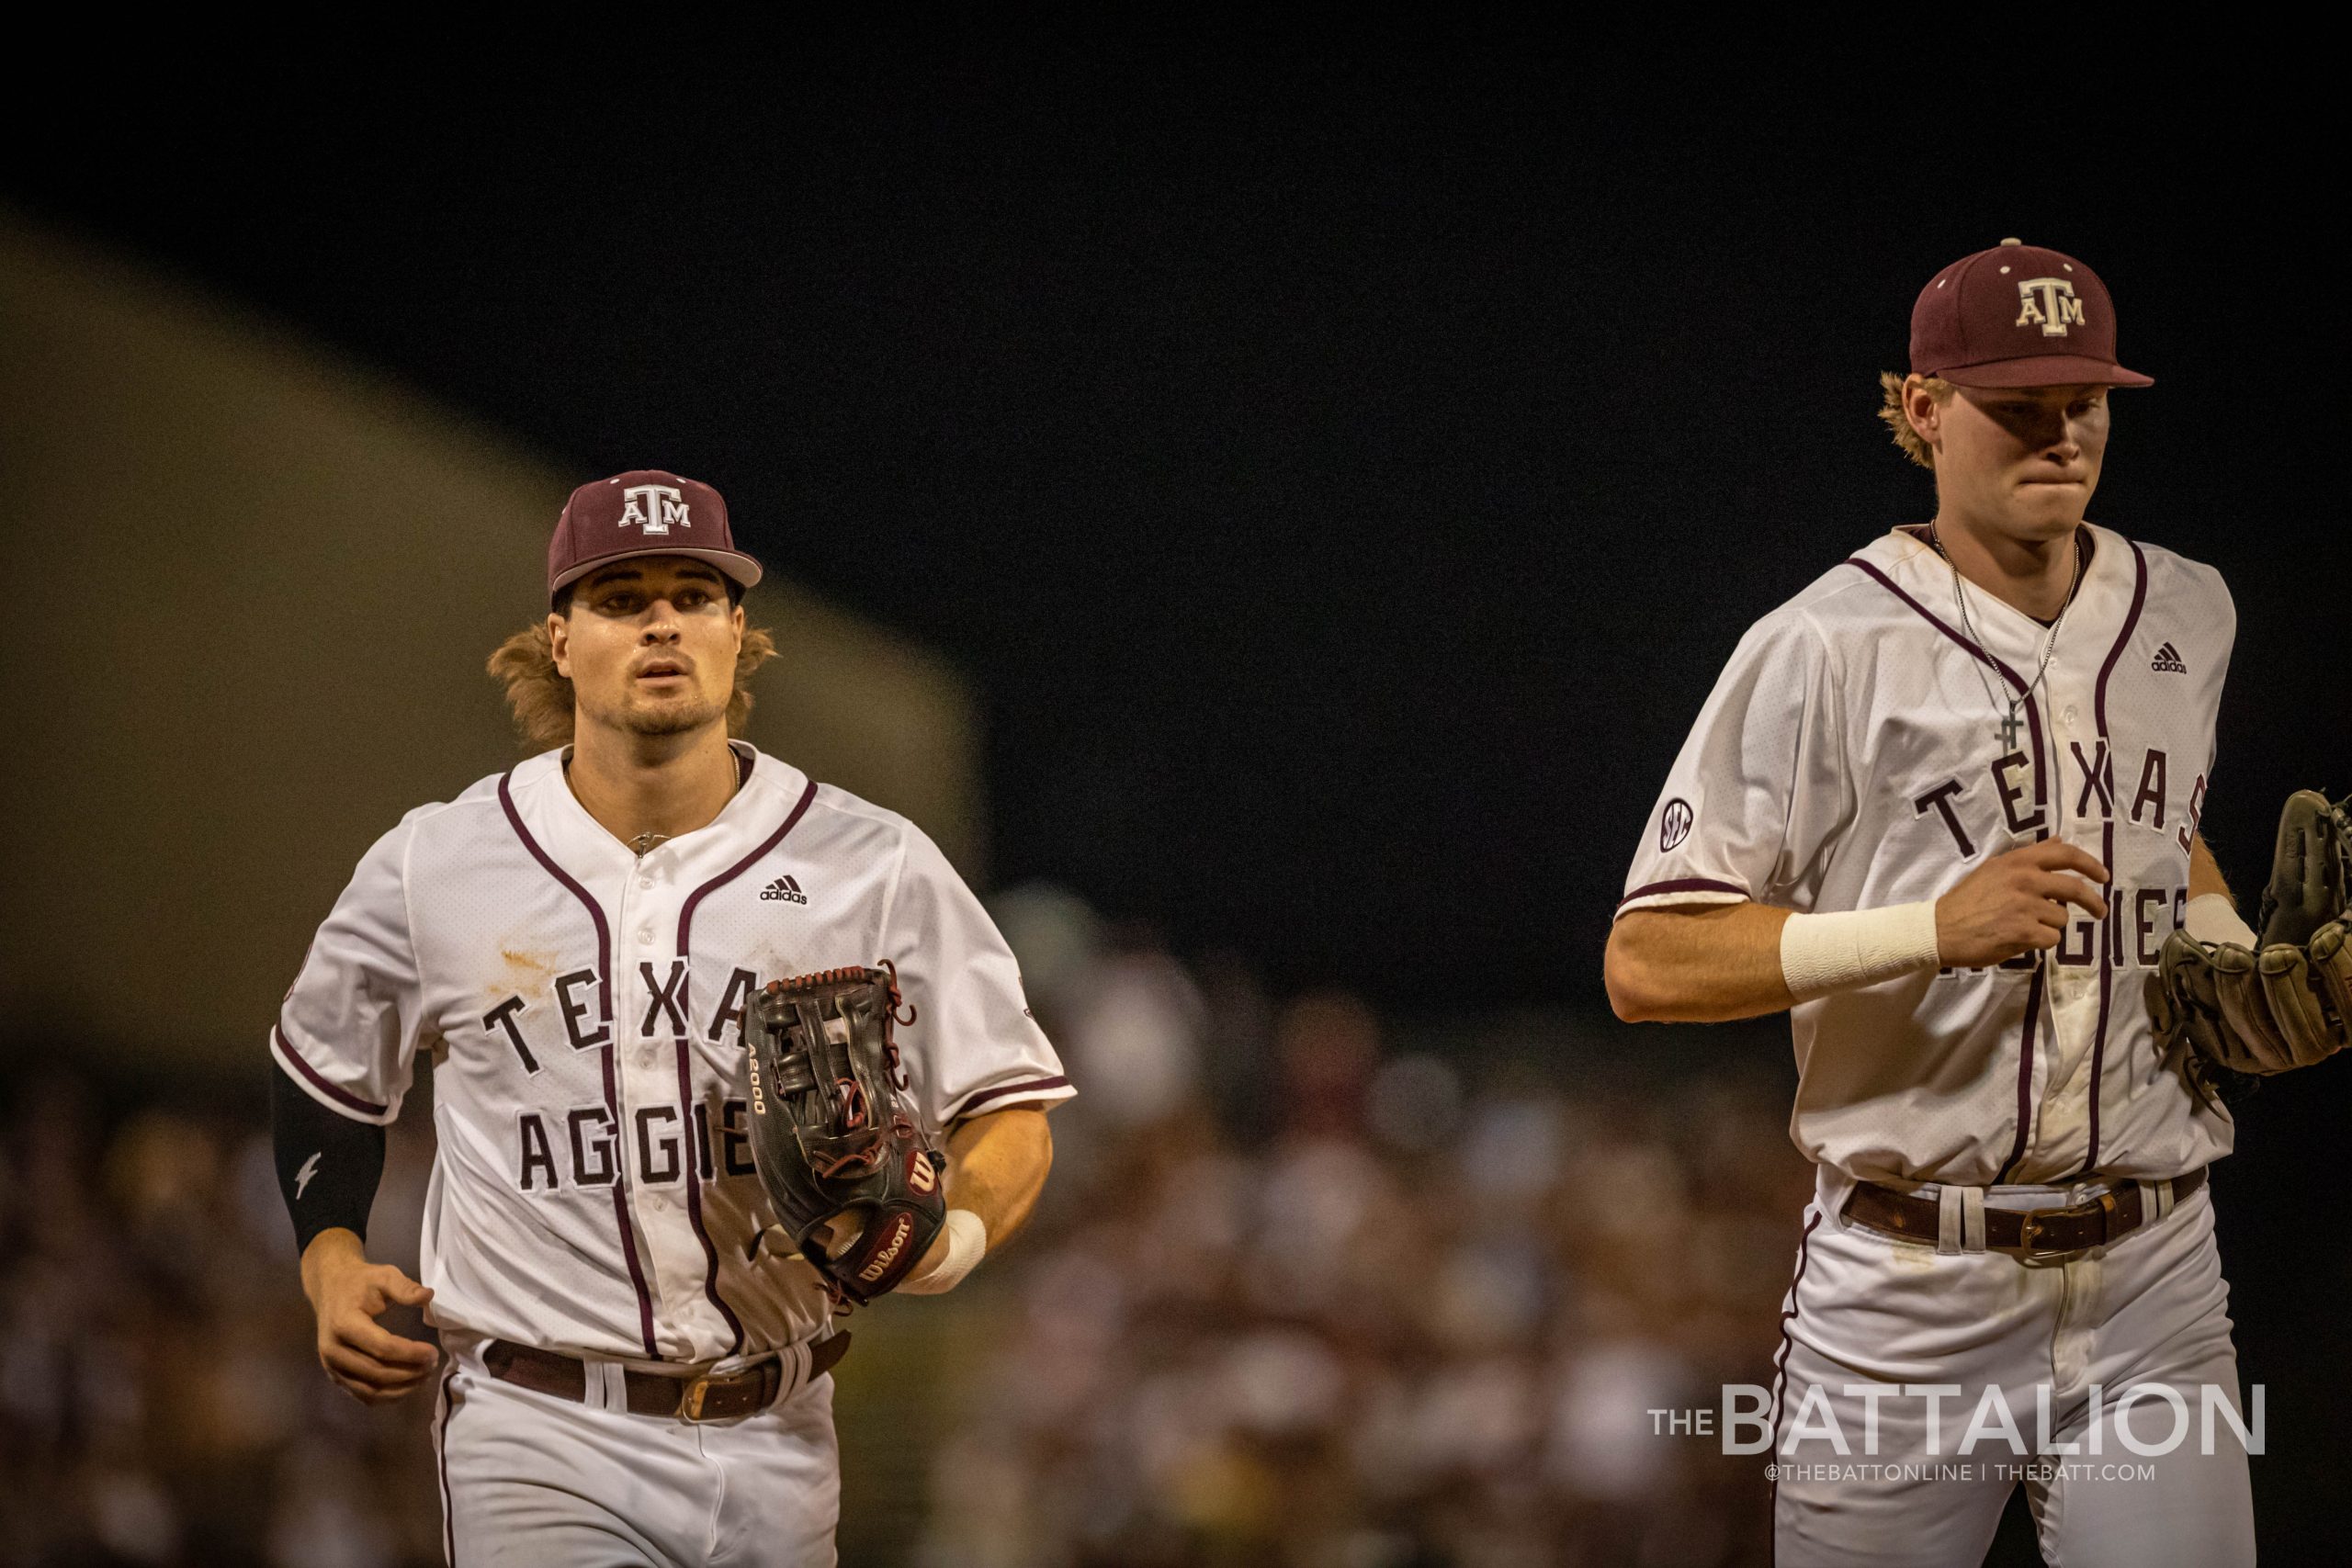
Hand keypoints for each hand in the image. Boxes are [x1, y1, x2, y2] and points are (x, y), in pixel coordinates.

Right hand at [300, 1229, 440, 1403]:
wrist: (330, 1288)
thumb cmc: (360, 1282)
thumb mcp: (384, 1275)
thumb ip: (405, 1287)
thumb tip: (428, 1296)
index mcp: (344, 1324)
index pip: (382, 1348)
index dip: (410, 1354)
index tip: (433, 1352)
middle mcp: (333, 1350)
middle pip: (376, 1372)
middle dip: (409, 1373)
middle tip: (433, 1364)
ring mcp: (331, 1366)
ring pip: (369, 1390)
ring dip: (400, 1389)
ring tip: (424, 1376)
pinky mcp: (335, 1375)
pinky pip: (362, 1394)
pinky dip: (387, 1396)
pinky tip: (407, 1387)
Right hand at [1935, 839, 2109, 968]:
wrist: (1939, 929)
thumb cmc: (1966, 900)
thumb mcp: (1995, 869)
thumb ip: (2029, 856)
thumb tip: (2058, 841)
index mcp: (2017, 861)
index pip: (2065, 854)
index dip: (2091, 864)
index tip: (2103, 876)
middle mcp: (2024, 880)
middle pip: (2075, 888)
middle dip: (2094, 902)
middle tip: (2100, 911)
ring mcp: (2025, 906)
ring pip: (2062, 917)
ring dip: (2051, 925)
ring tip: (2028, 926)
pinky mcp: (2024, 931)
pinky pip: (2052, 938)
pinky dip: (2041, 941)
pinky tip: (2021, 938)